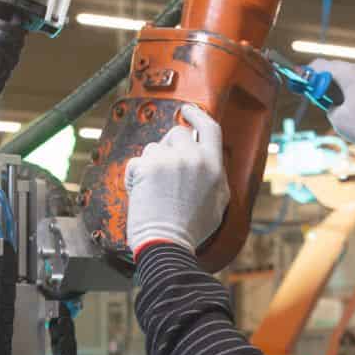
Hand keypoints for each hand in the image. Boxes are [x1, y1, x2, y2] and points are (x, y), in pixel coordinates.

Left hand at [125, 105, 229, 256]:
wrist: (166, 243)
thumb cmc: (190, 230)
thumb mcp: (219, 204)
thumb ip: (217, 178)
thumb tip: (213, 164)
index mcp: (214, 166)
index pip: (210, 128)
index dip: (197, 115)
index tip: (187, 111)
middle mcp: (194, 158)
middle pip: (178, 134)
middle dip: (168, 147)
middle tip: (164, 170)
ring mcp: (170, 160)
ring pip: (154, 148)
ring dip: (151, 165)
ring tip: (155, 191)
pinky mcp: (148, 167)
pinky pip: (137, 162)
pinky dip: (136, 177)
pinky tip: (143, 195)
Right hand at [307, 59, 354, 151]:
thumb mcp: (340, 121)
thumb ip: (331, 109)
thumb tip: (333, 106)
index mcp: (347, 73)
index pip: (320, 65)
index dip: (306, 75)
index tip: (300, 85)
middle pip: (337, 70)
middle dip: (325, 83)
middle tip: (320, 99)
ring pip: (354, 79)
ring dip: (344, 90)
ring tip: (343, 110)